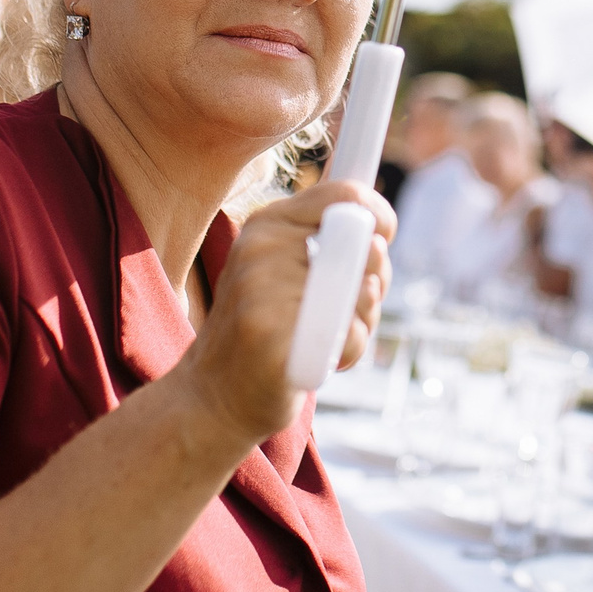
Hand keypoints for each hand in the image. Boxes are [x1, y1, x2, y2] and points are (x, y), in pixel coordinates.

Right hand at [179, 180, 392, 450]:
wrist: (210, 396)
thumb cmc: (265, 330)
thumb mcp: (281, 269)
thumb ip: (325, 242)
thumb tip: (378, 232)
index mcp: (267, 222)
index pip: (348, 195)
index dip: (380, 220)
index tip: (381, 244)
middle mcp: (262, 247)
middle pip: (365, 246)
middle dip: (377, 281)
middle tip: (354, 308)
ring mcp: (262, 289)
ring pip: (362, 293)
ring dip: (362, 323)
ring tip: (331, 338)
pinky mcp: (272, 334)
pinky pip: (348, 334)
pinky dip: (349, 351)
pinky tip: (323, 360)